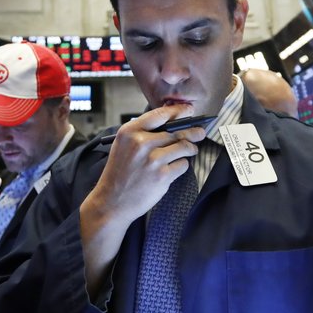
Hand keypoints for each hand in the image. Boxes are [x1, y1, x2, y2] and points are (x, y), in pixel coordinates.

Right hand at [79, 104, 204, 295]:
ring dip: (191, 148)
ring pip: (184, 147)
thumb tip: (170, 123)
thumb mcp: (123, 146)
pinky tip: (175, 167)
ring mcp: (152, 160)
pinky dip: (182, 165)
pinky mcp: (162, 176)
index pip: (160, 115)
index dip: (178, 111)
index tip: (189, 110)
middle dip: (193, 132)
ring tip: (191, 150)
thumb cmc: (119, 173)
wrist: (112, 201)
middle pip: (177, 131)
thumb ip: (142, 133)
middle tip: (200, 132)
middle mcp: (141, 142)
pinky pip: (182, 165)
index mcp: (129, 132)